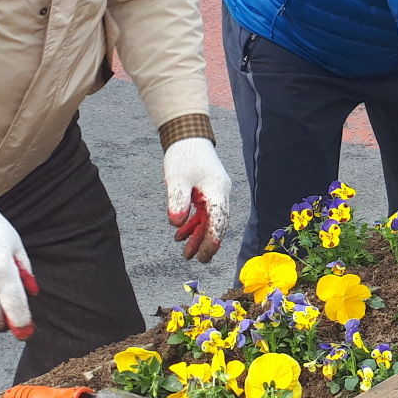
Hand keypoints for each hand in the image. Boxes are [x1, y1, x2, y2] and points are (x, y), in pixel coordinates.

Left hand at [164, 136, 231, 262]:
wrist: (188, 137)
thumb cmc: (184, 155)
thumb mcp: (176, 179)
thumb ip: (178, 201)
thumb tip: (177, 223)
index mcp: (217, 191)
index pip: (218, 220)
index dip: (212, 240)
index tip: (204, 255)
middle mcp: (220, 194)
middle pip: (216, 223)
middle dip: (207, 243)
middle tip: (197, 260)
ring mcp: (214, 193)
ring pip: (209, 220)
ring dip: (198, 236)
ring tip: (185, 253)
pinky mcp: (207, 192)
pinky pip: (203, 213)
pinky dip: (193, 224)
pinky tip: (180, 234)